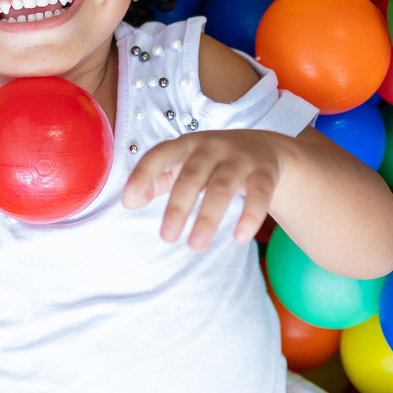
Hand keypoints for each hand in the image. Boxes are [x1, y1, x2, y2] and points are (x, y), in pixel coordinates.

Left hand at [121, 129, 285, 250]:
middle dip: (177, 208)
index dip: (143, 175)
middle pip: (191, 177)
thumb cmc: (211, 162)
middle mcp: (210, 147)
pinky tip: (239, 237)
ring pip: (222, 187)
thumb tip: (128, 201)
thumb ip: (155, 180)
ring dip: (208, 217)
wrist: (264, 147)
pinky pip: (258, 194)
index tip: (128, 200)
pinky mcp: (264, 173)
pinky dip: (249, 216)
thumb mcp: (182, 165)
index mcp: (184, 145)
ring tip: (195, 247)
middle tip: (166, 238)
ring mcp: (238, 159)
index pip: (159, 155)